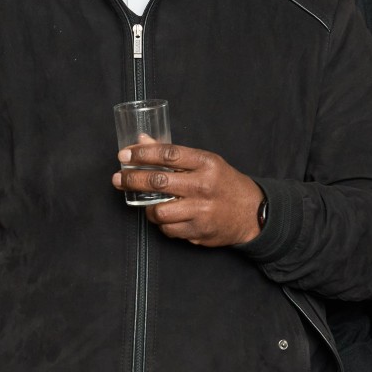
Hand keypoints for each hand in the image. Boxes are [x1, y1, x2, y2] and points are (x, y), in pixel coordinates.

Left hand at [112, 142, 264, 246]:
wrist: (252, 212)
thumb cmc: (224, 183)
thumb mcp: (205, 162)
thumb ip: (173, 153)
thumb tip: (142, 140)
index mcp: (206, 163)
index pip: (168, 154)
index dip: (142, 154)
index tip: (125, 155)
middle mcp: (204, 186)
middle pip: (158, 181)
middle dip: (132, 179)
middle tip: (118, 179)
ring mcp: (202, 210)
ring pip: (160, 211)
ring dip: (147, 208)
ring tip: (146, 203)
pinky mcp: (199, 231)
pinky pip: (169, 229)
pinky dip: (162, 223)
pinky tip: (164, 216)